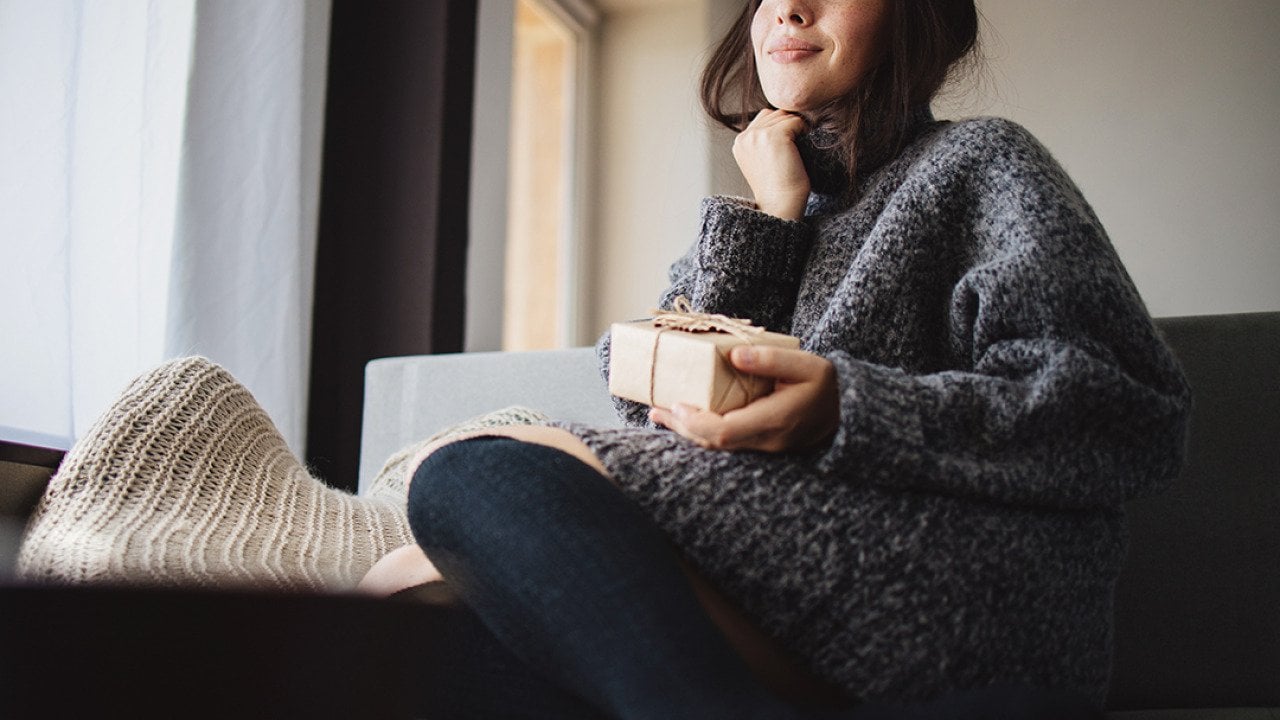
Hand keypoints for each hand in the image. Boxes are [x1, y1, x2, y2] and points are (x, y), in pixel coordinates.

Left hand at [649, 345, 838, 452]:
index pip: (724, 432)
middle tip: (655, 410)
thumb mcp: (808, 365)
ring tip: (661, 414)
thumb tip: (736, 354)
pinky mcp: (761, 447)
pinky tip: (686, 420)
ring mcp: (764, 449)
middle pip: (713, 443)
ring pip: (717, 447)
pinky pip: (726, 444)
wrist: (847, 412)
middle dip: (682, 427)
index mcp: (774, 422)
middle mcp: (766, 441)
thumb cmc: (828, 385)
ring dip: (687, 431)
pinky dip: (702, 432)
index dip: (696, 422)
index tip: (676, 404)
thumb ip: (773, 360)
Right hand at [732, 109, 810, 219]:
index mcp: (740, 143)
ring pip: (785, 115)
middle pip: (775, 114)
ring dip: (796, 129)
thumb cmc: (777, 187)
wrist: (780, 205)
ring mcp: (758, 135)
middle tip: (793, 150)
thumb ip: (763, 139)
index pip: (764, 118)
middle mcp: (745, 137)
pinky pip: (796, 121)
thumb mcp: (761, 160)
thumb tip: (785, 117)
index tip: (784, 150)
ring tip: (795, 151)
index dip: (780, 129)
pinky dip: (803, 132)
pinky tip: (799, 150)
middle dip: (788, 126)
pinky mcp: (774, 136)